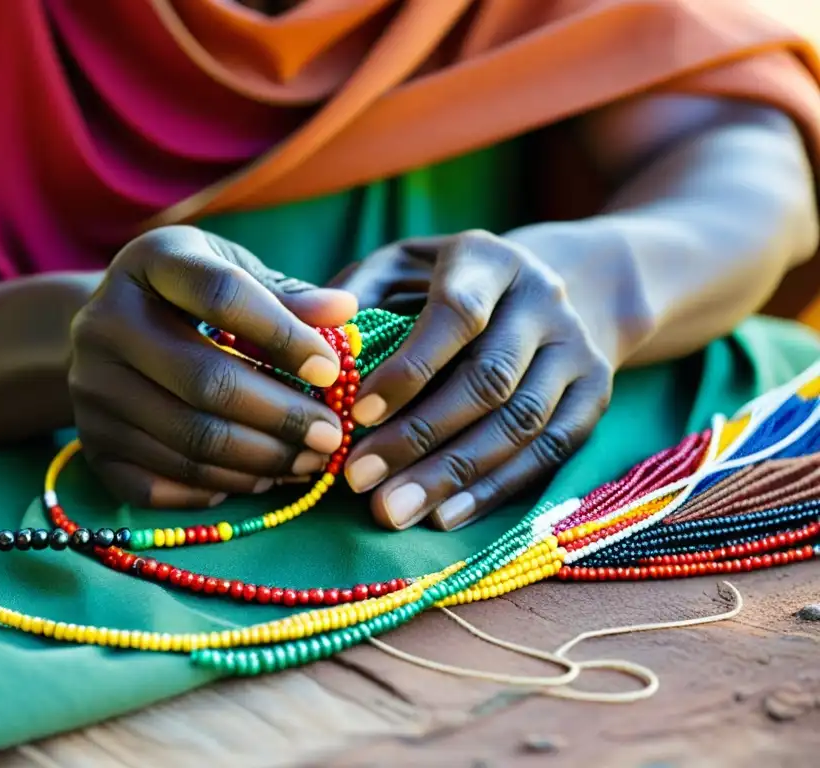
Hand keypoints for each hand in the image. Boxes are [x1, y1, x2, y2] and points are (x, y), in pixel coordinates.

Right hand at [69, 226, 357, 507]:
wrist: (108, 331)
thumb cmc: (189, 296)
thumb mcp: (231, 271)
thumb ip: (284, 294)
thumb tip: (344, 312)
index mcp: (150, 262)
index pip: (223, 296)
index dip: (285, 336)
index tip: (333, 372)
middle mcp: (104, 323)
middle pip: (205, 383)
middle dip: (282, 417)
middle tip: (331, 436)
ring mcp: (90, 388)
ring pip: (188, 442)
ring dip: (261, 461)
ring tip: (308, 462)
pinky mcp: (90, 442)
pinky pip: (160, 484)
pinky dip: (216, 491)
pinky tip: (257, 480)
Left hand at [332, 231, 613, 530]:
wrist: (559, 288)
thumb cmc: (450, 285)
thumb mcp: (402, 268)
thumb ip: (359, 295)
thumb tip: (322, 346)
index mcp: (490, 261)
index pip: (457, 314)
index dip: (410, 368)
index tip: (357, 414)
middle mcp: (544, 301)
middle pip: (488, 381)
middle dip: (419, 437)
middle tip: (359, 480)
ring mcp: (576, 351)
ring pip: (520, 425)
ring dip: (453, 475)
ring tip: (393, 511)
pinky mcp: (594, 396)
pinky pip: (548, 453)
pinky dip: (494, 490)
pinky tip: (445, 516)